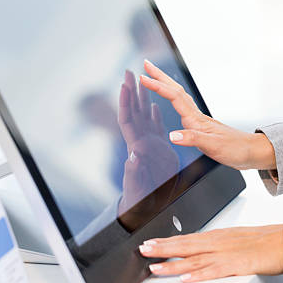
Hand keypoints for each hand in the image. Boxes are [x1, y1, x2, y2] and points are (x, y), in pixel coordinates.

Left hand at [117, 70, 179, 230]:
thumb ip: (134, 172)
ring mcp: (149, 145)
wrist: (145, 210)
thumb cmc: (139, 201)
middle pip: (134, 113)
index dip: (125, 103)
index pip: (127, 120)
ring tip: (141, 82)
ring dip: (142, 99)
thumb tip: (133, 156)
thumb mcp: (137, 188)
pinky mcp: (159, 150)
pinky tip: (154, 106)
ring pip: (144, 117)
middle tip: (129, 72)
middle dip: (131, 92)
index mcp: (136, 148)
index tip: (124, 85)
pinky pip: (155, 128)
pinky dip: (154, 115)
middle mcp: (141, 143)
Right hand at [139, 59, 275, 170]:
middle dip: (160, 77)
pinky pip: (182, 107)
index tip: (143, 77)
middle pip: (176, 91)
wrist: (250, 152)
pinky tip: (172, 100)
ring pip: (179, 96)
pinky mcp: (201, 126)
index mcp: (196, 119)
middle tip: (146, 64)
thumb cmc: (234, 149)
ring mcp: (199, 120)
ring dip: (165, 85)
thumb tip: (172, 135)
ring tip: (153, 76)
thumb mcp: (212, 146)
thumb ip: (192, 139)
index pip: (174, 97)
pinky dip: (173, 99)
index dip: (158, 87)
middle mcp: (196, 116)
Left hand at [139, 224, 282, 282]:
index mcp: (219, 235)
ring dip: (173, 263)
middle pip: (185, 246)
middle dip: (162, 249)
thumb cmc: (267, 240)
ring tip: (154, 266)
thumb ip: (221, 242)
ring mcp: (227, 254)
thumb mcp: (238, 237)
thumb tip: (204, 247)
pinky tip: (186, 278)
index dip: (167, 241)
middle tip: (142, 250)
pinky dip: (199, 275)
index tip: (150, 242)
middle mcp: (219, 242)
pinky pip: (215, 272)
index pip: (187, 238)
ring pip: (195, 259)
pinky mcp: (238, 266)